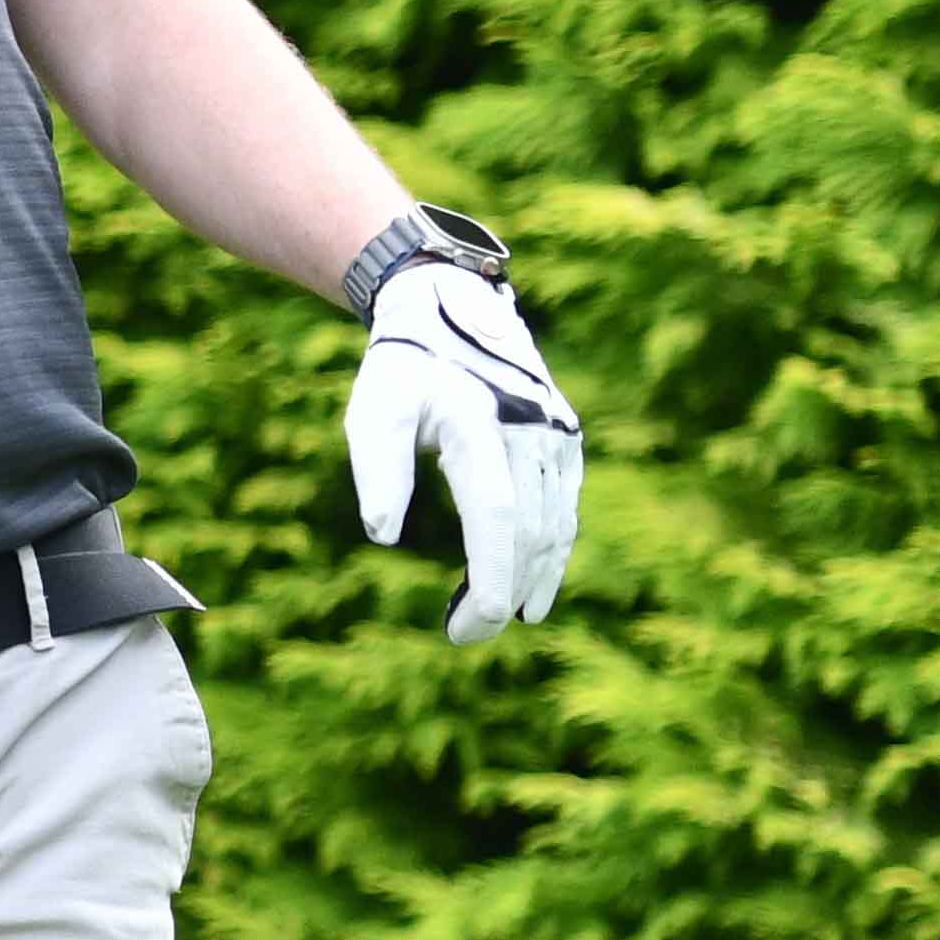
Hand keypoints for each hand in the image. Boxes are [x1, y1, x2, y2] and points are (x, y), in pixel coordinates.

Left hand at [347, 259, 580, 635]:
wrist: (451, 304)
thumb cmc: (402, 365)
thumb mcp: (373, 407)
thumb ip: (378, 467)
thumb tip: (384, 535)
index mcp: (480, 421)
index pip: (497, 512)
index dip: (491, 574)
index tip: (474, 623)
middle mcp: (531, 427)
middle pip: (531, 528)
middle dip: (504, 589)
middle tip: (466, 635)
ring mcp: (556, 432)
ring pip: (556, 523)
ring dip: (533, 578)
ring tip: (497, 620)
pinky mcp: (566, 437)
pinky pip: (566, 506)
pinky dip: (552, 550)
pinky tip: (534, 588)